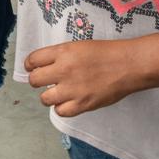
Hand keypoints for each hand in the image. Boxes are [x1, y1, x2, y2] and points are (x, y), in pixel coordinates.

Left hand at [25, 40, 147, 116]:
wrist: (128, 65)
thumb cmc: (106, 52)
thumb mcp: (79, 46)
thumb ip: (61, 55)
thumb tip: (46, 65)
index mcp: (63, 52)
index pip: (33, 60)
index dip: (30, 65)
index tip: (32, 68)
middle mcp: (64, 70)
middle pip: (34, 80)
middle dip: (36, 81)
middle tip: (45, 81)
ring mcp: (73, 89)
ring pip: (44, 99)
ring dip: (48, 96)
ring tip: (57, 93)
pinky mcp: (83, 104)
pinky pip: (61, 111)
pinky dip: (62, 108)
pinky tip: (67, 102)